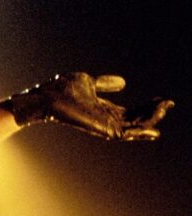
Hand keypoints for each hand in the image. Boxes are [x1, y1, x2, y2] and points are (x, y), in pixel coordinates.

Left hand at [11, 72, 173, 139]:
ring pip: (134, 127)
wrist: (47, 97)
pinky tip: (153, 124)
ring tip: (164, 108)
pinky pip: (127, 133)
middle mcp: (105, 119)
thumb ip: (106, 84)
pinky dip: (141, 129)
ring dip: (151, 119)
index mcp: (103, 109)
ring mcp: (104, 125)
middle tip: (168, 104)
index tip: (163, 100)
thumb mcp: (89, 82)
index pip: (130, 112)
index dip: (147, 107)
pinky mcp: (102, 129)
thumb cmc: (61, 89)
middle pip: (135, 120)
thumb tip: (124, 82)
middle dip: (153, 113)